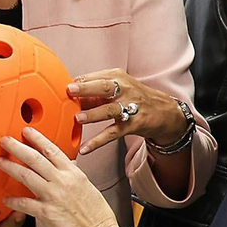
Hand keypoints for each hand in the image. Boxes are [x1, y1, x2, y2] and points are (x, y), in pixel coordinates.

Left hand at [0, 127, 118, 226]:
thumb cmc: (98, 217)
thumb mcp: (88, 188)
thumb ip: (73, 176)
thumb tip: (66, 166)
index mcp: (74, 174)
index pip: (52, 150)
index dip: (37, 139)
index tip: (26, 131)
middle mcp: (63, 181)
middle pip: (35, 158)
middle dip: (17, 147)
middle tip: (5, 141)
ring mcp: (53, 196)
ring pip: (26, 175)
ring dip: (10, 167)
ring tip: (0, 162)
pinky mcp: (46, 213)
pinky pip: (24, 203)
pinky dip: (13, 201)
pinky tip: (6, 199)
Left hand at [67, 68, 188, 154]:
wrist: (163, 111)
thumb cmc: (132, 97)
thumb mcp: (116, 87)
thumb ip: (93, 90)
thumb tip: (65, 95)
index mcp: (117, 77)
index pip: (95, 77)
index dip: (79, 81)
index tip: (62, 85)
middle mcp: (125, 90)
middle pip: (105, 88)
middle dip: (87, 88)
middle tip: (70, 90)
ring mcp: (130, 108)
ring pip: (110, 110)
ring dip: (93, 114)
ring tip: (77, 118)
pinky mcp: (133, 125)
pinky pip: (113, 133)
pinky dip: (98, 142)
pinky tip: (84, 148)